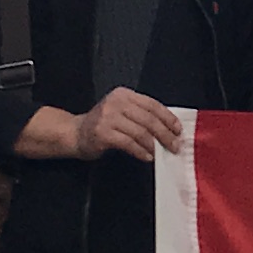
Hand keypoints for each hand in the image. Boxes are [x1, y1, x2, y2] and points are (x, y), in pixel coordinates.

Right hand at [15, 90, 187, 163]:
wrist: (75, 134)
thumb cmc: (103, 125)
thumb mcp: (122, 113)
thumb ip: (141, 116)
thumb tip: (169, 129)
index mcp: (124, 95)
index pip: (152, 104)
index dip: (168, 118)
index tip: (178, 130)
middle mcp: (116, 102)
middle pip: (148, 119)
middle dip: (165, 134)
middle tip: (175, 145)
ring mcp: (108, 117)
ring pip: (140, 132)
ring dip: (154, 145)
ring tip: (162, 153)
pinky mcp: (103, 132)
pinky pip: (128, 143)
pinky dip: (141, 151)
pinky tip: (147, 157)